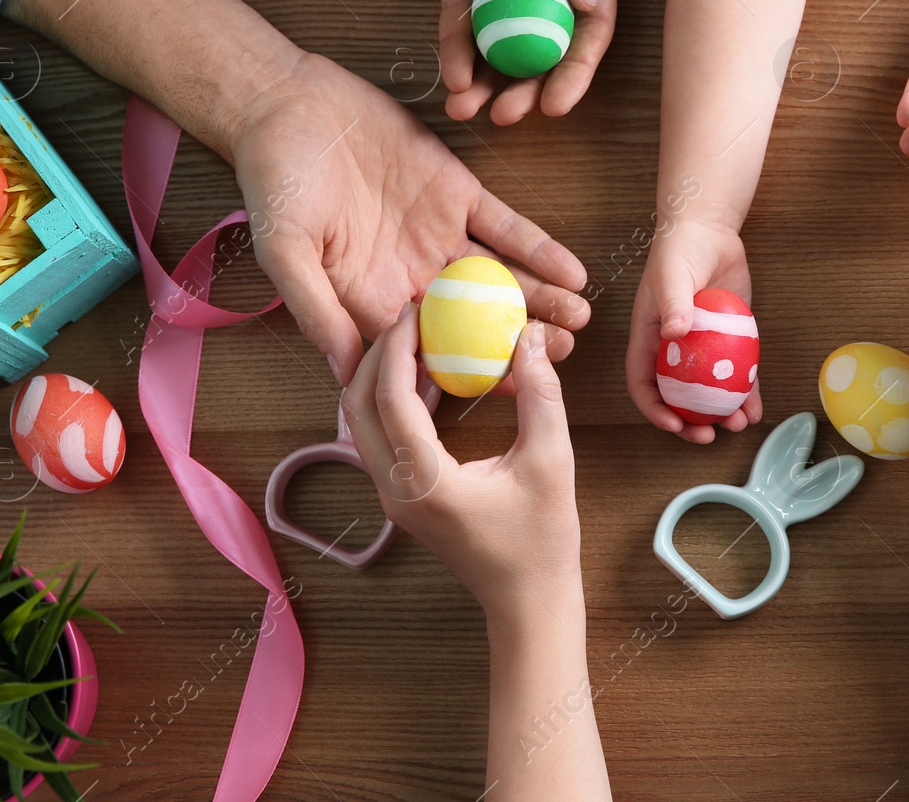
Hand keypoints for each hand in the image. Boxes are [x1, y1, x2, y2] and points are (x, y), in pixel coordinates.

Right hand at [233, 52, 590, 381]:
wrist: (286, 104)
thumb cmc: (273, 182)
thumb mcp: (284, 251)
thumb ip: (318, 310)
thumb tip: (345, 374)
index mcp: (369, 300)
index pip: (425, 353)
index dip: (466, 376)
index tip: (508, 395)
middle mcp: (410, 277)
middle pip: (474, 323)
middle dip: (518, 342)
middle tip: (562, 357)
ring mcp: (438, 236)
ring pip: (497, 279)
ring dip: (539, 300)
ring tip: (579, 321)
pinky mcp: (456, 194)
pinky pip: (504, 227)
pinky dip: (537, 248)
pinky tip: (571, 270)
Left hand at [346, 310, 582, 616]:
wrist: (527, 599)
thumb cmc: (542, 539)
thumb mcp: (551, 460)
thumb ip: (541, 395)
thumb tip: (529, 338)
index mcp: (425, 482)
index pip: (391, 400)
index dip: (398, 347)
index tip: (416, 309)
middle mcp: (394, 489)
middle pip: (358, 406)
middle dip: (378, 354)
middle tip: (410, 316)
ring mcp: (392, 495)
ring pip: (362, 422)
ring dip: (382, 375)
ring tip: (417, 337)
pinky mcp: (401, 494)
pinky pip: (381, 436)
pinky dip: (394, 399)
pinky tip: (431, 375)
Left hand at [407, 0, 618, 124]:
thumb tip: (593, 2)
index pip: (589, 27)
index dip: (576, 70)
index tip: (557, 104)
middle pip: (544, 44)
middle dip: (528, 86)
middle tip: (507, 115)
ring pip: (500, 40)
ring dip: (489, 78)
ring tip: (470, 107)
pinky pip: (457, 16)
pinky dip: (453, 47)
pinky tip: (449, 72)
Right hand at [626, 220, 762, 444]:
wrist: (708, 231)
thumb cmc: (679, 250)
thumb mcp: (672, 275)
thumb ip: (673, 303)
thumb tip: (675, 334)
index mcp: (648, 338)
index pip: (642, 383)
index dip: (654, 409)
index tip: (674, 424)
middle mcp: (671, 348)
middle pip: (675, 396)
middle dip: (690, 422)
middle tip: (709, 435)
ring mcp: (701, 347)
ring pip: (708, 392)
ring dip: (721, 413)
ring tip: (738, 424)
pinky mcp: (727, 340)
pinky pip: (735, 374)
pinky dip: (745, 393)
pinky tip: (756, 408)